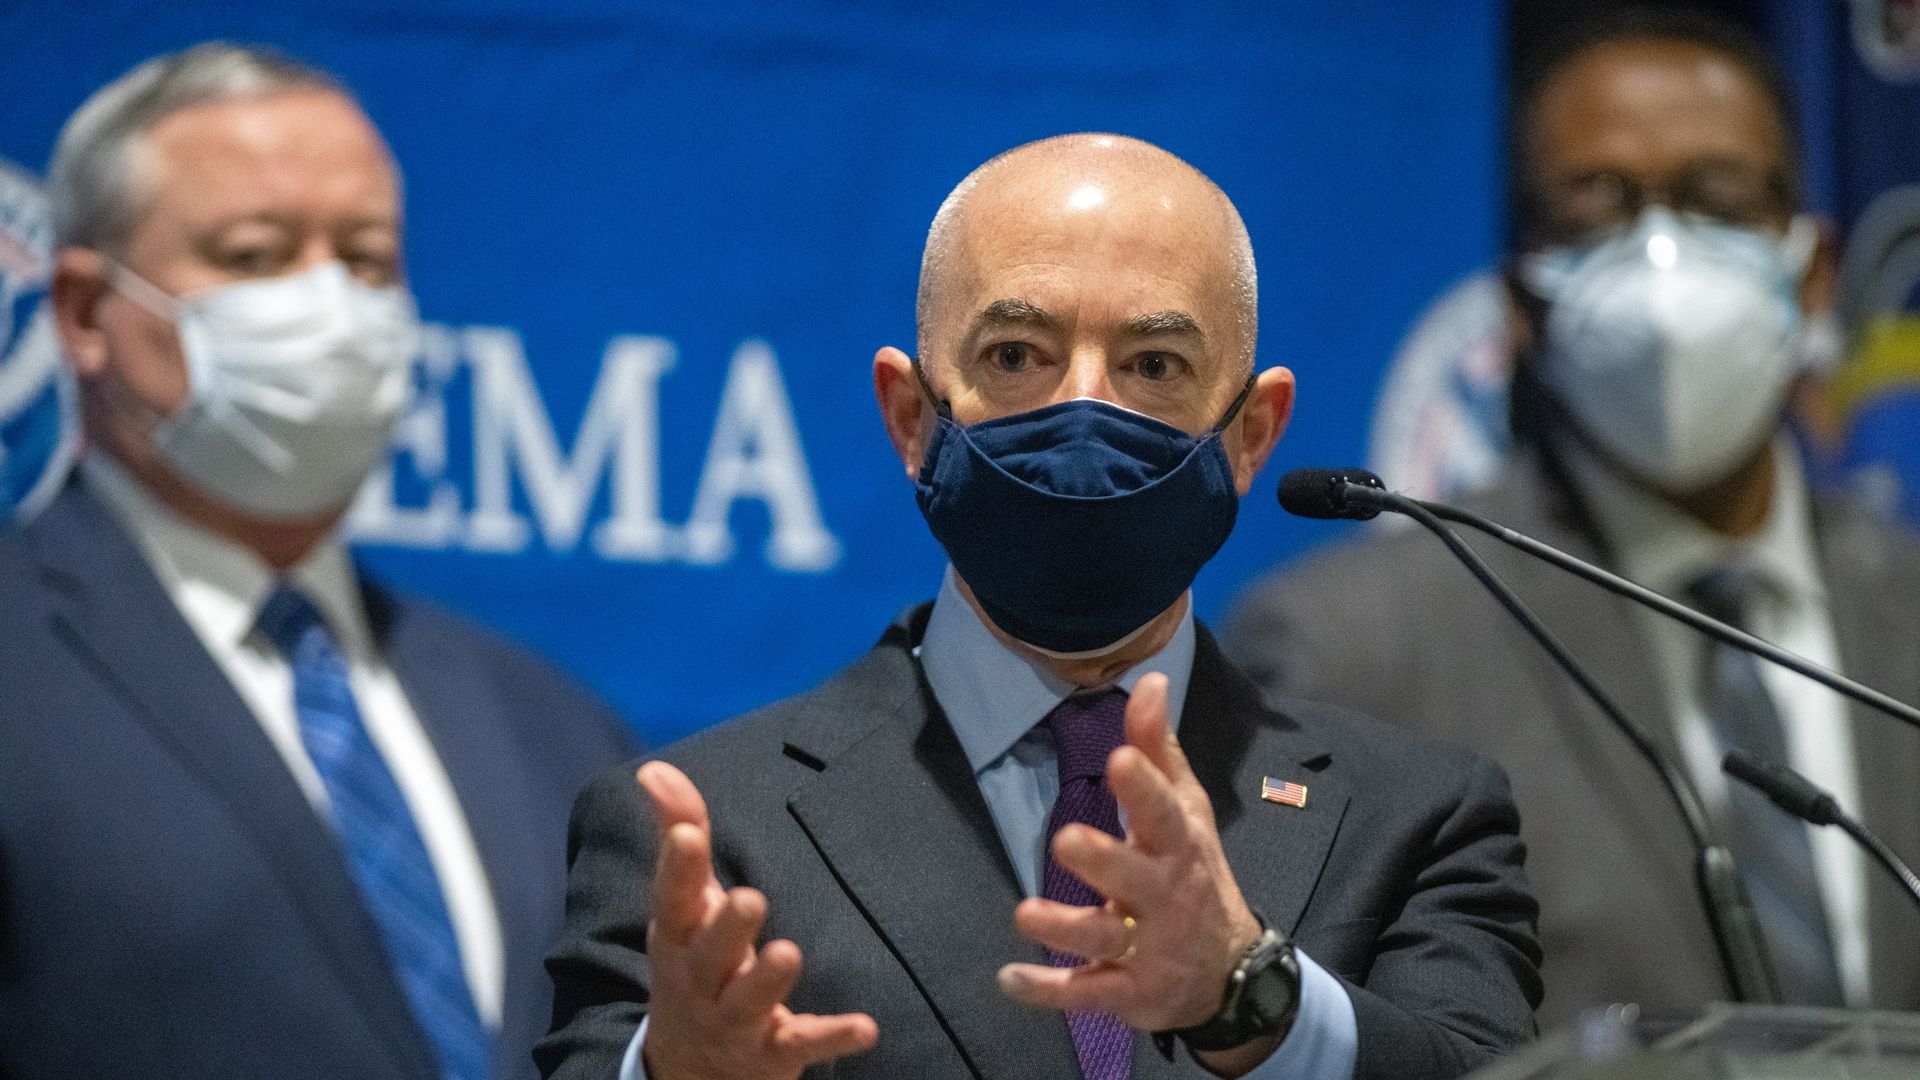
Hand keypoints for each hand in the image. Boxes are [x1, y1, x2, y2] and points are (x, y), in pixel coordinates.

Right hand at [635, 762, 877, 1079]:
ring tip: (788, 952)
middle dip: (726, 930)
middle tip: (750, 898)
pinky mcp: (773, 1053)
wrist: (689, 1068)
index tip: (688, 833)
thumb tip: (654, 767)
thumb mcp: (685, 903)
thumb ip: (679, 830)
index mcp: (678, 936)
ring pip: (748, 1001)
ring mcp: (735, 1020)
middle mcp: (700, 980)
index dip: (677, 867)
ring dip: (768, 980)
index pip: (673, 899)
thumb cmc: (695, 959)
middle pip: (708, 956)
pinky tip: (866, 1027)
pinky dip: (832, 1036)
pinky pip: (802, 1044)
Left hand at [996, 674, 1272, 1067]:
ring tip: (1024, 914)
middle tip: (1065, 840)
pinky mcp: (1128, 991)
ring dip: (1065, 928)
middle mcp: (1164, 895)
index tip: (1120, 761)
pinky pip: (1086, 991)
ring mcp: (1147, 947)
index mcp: (1177, 845)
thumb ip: (1159, 749)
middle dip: (1104, 860)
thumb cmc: (1194, 873)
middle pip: (1134, 877)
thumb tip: (1148, 679)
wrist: (1232, 973)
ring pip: (1104, 938)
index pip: (1163, 813)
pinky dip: (1048, 989)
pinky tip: (1008, 979)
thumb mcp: (1187, 810)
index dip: (1145, 789)